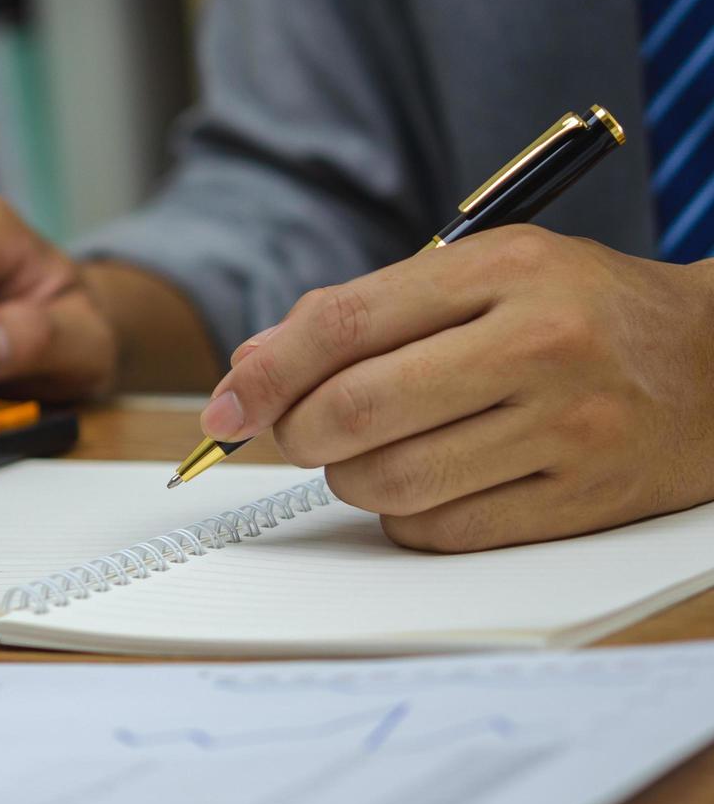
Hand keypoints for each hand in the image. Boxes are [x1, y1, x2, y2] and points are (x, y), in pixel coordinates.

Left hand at [202, 225, 713, 551]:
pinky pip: (442, 531)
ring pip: (389, 482)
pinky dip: (405, 518)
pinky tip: (425, 485)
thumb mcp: (484, 272)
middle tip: (295, 432)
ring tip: (372, 451)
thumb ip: (368, 311)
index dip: (264, 374)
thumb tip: (252, 369)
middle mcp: (537, 346)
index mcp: (503, 271)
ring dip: (349, 477)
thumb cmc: (579, 310)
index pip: (343, 324)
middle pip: (354, 412)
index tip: (224, 409)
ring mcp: (564, 430)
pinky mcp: (580, 502)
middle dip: (296, 432)